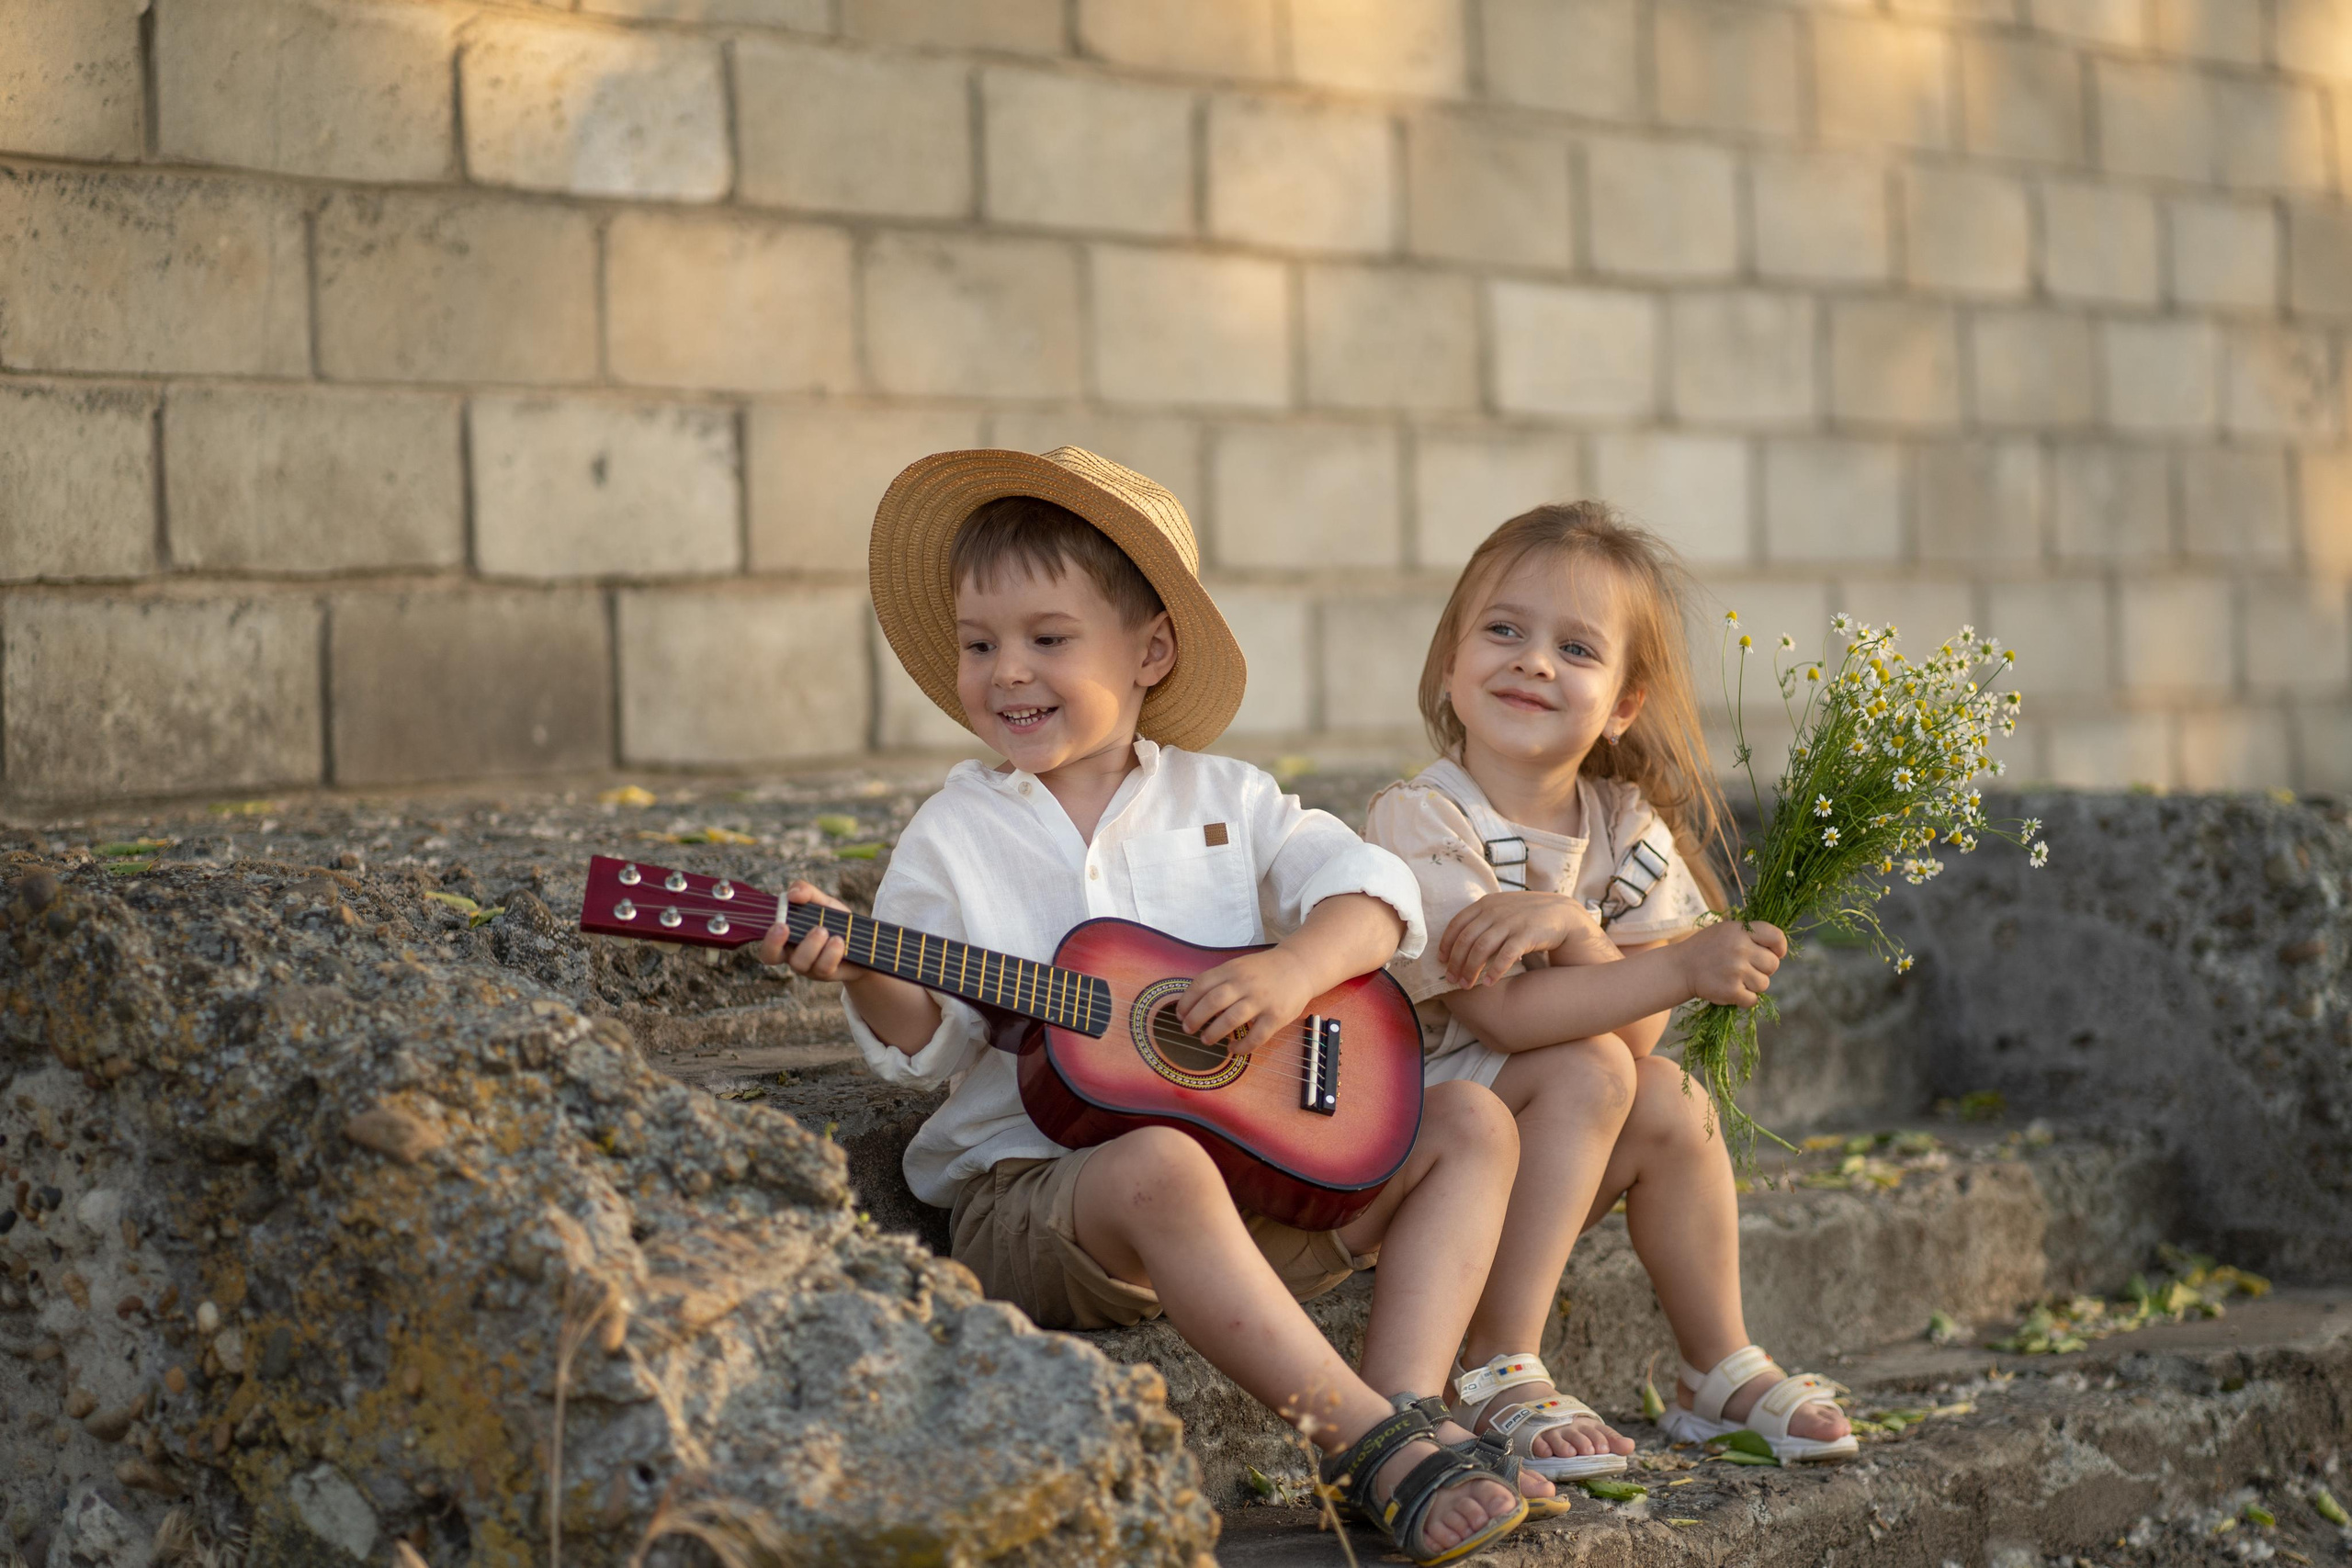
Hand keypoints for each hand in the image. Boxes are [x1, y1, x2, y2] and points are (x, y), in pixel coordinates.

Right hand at [755, 881, 868, 981]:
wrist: (864, 942)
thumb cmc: (835, 921)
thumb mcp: (822, 902)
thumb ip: (806, 891)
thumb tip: (792, 895)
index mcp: (785, 936)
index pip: (765, 942)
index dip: (766, 938)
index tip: (779, 924)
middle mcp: (792, 954)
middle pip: (770, 956)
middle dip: (775, 943)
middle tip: (786, 927)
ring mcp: (808, 967)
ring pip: (799, 962)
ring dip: (811, 944)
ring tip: (826, 932)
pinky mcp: (826, 973)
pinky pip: (823, 967)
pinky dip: (831, 952)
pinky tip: (840, 941)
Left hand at [1174, 949, 1316, 1054]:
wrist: (1299, 966)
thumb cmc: (1263, 970)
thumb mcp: (1239, 966)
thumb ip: (1219, 981)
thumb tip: (1192, 1004)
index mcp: (1232, 969)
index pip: (1201, 984)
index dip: (1187, 1001)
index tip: (1180, 1014)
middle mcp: (1245, 983)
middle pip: (1212, 1002)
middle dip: (1195, 1018)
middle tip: (1187, 1029)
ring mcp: (1261, 1000)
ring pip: (1231, 1019)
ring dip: (1214, 1033)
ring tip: (1205, 1040)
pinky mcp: (1276, 1016)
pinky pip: (1256, 1036)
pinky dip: (1241, 1046)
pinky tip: (1233, 1048)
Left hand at [1438, 892, 1597, 988]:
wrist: (1563, 913)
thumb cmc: (1527, 915)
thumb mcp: (1502, 909)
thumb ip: (1482, 919)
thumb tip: (1457, 942)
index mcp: (1486, 904)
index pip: (1457, 924)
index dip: (1446, 944)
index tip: (1441, 961)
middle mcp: (1495, 911)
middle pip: (1466, 939)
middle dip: (1456, 962)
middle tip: (1451, 980)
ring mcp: (1511, 922)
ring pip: (1481, 948)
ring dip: (1470, 969)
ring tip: (1466, 985)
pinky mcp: (1527, 934)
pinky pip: (1505, 956)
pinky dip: (1494, 971)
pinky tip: (1488, 983)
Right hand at [1676, 919, 1786, 1006]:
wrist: (1681, 967)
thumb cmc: (1708, 948)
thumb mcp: (1728, 931)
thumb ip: (1751, 935)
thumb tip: (1778, 950)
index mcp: (1741, 931)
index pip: (1776, 936)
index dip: (1780, 947)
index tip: (1775, 953)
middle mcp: (1740, 949)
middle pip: (1773, 964)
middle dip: (1764, 969)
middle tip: (1747, 968)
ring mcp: (1736, 970)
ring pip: (1764, 984)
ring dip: (1753, 985)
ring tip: (1736, 979)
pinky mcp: (1731, 990)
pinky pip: (1753, 999)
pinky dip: (1745, 998)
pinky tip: (1732, 990)